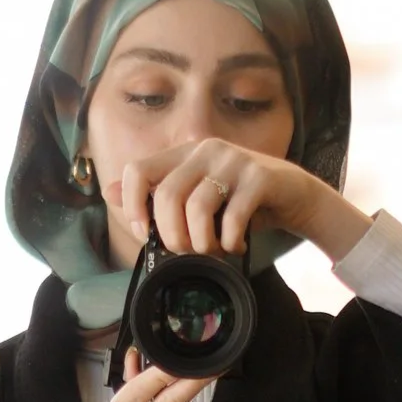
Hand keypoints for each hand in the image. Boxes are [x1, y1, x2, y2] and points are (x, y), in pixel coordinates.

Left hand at [106, 139, 371, 263]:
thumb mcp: (195, 198)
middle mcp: (205, 150)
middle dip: (173, 235)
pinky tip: (235, 245)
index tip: (145, 233)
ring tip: (213, 250)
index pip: (138, 169)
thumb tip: (108, 192)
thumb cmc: (239, 201)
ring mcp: (233, 160)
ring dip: (202, 241)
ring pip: (198, 207)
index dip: (133, 205)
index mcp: (183, 154)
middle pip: (167, 195)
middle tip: (188, 251)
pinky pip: (233, 215)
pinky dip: (230, 241)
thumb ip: (155, 196)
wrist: (293, 195)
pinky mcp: (260, 176)